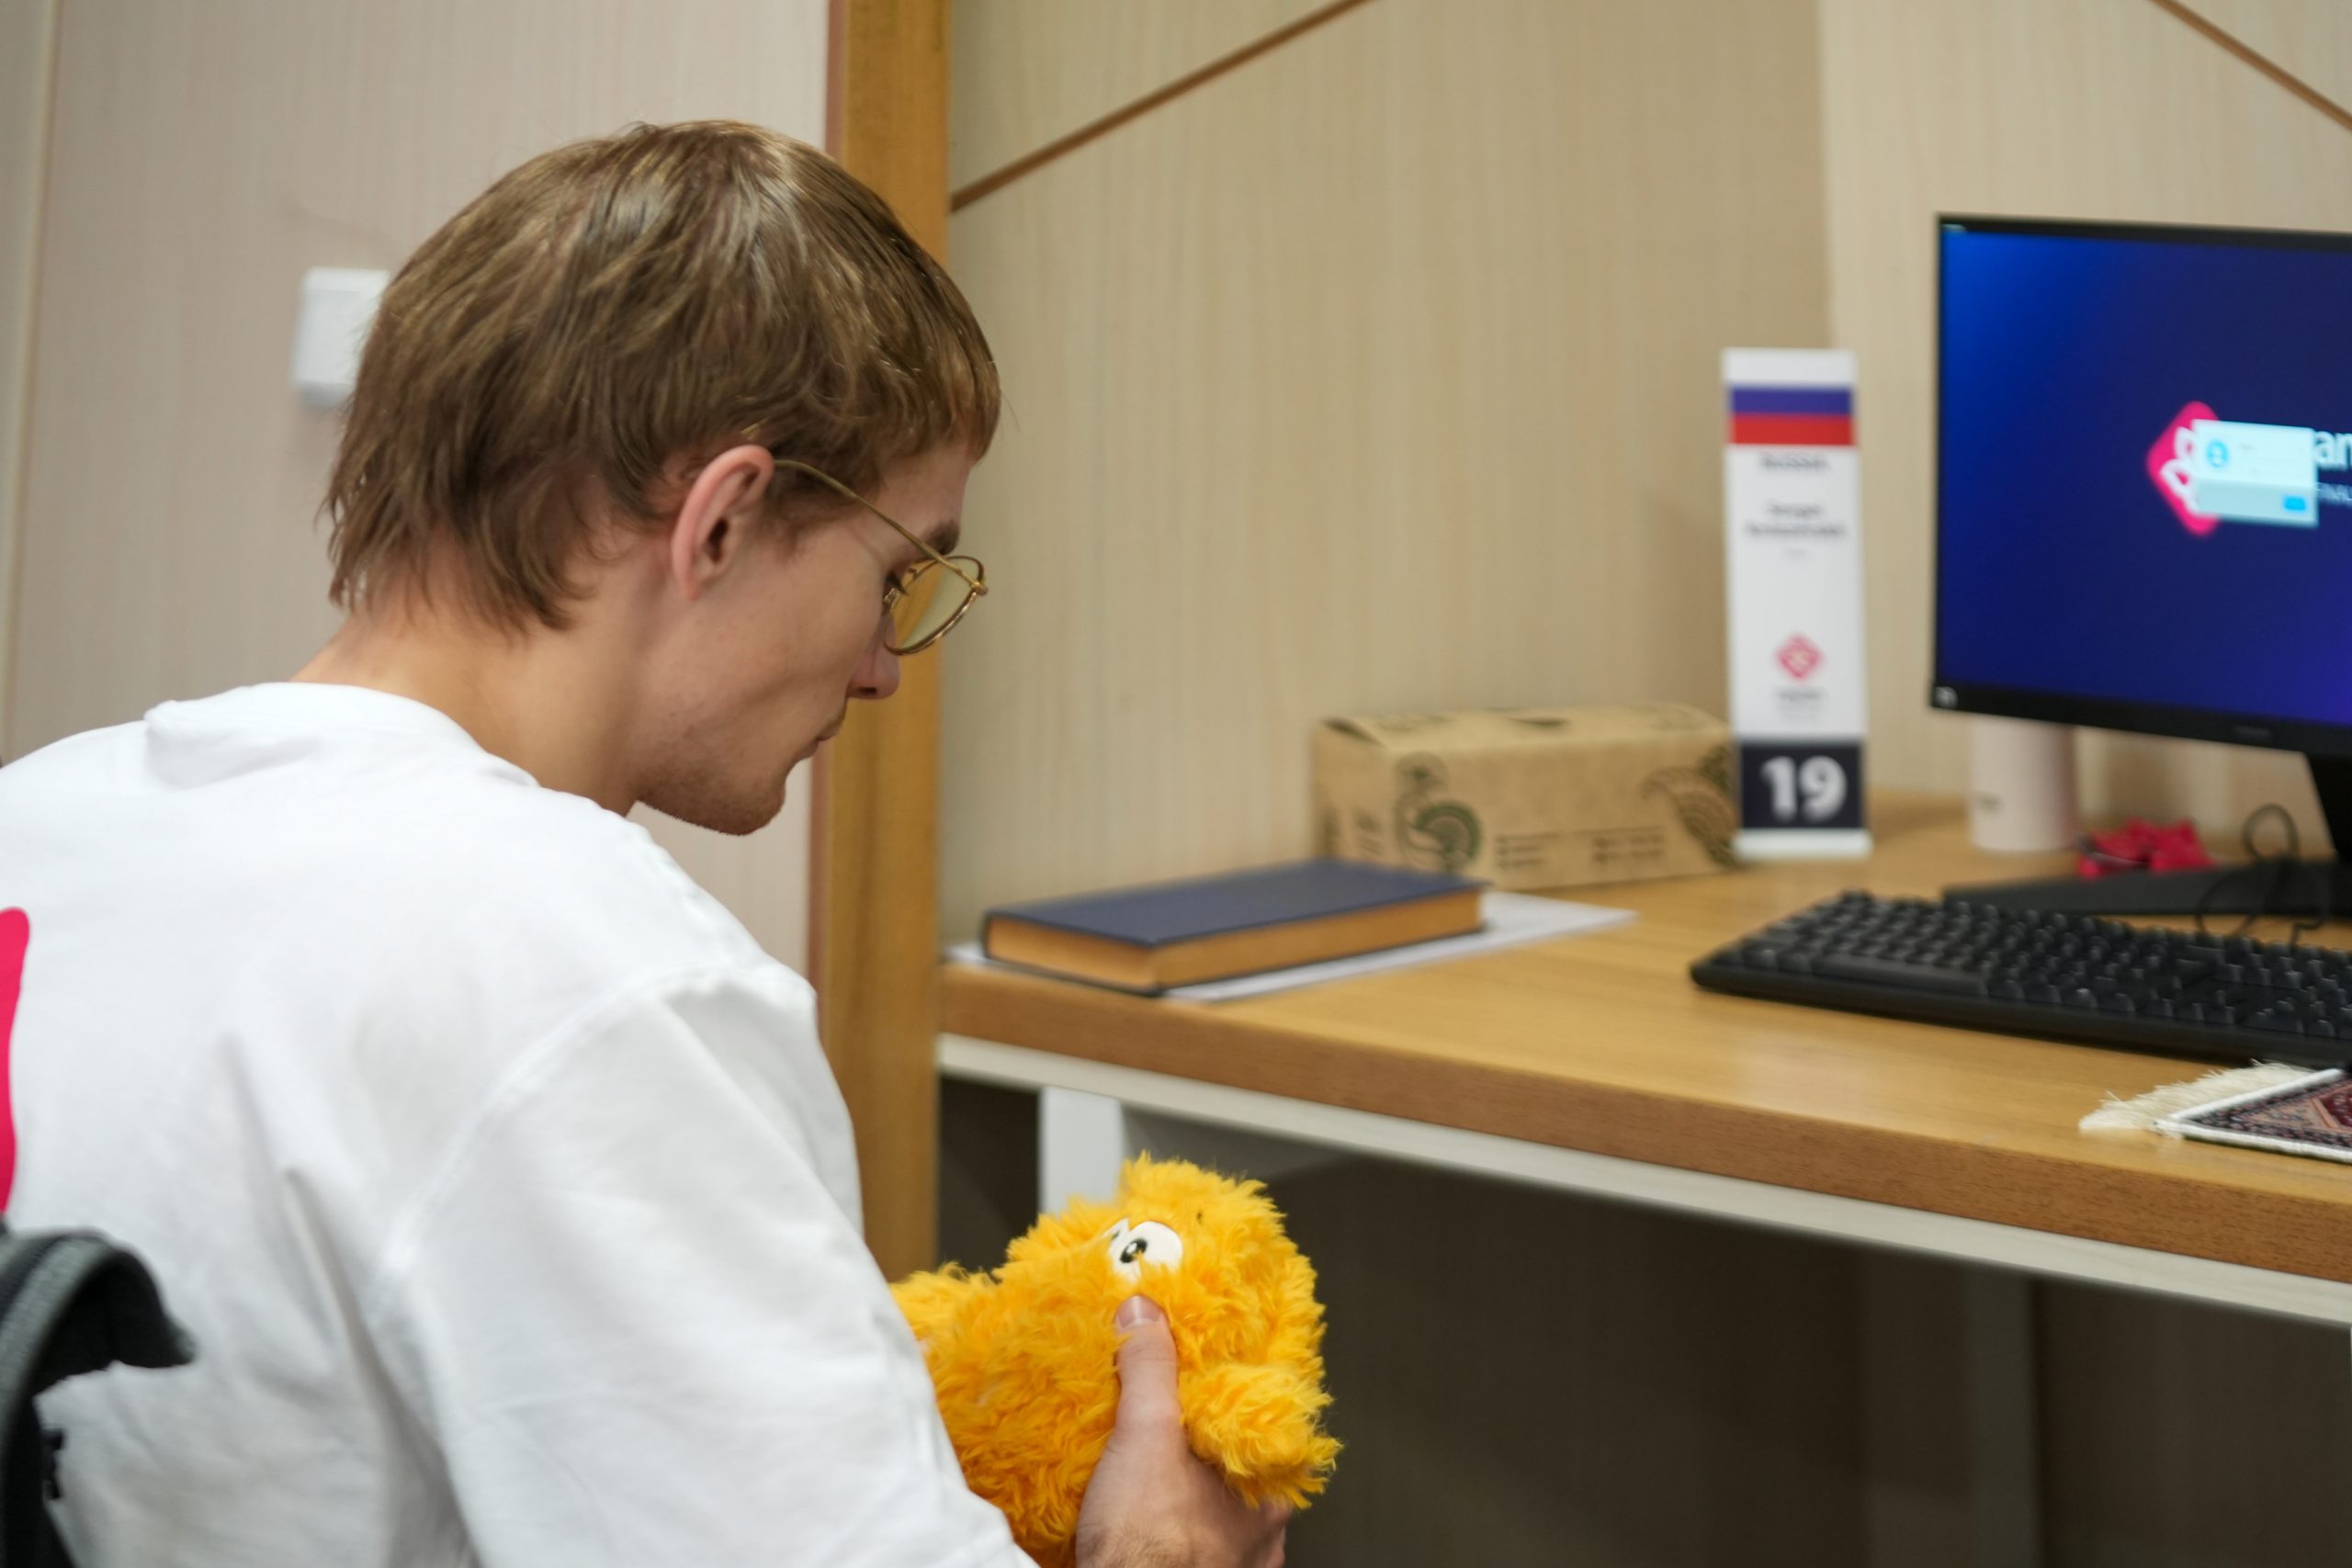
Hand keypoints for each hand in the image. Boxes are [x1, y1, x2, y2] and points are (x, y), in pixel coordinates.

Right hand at [1073, 1295, 1289, 1567]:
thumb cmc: (1150, 1546)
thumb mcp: (1147, 1434)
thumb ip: (1150, 1370)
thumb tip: (1146, 1314)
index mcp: (1265, 1494)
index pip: (1264, 1434)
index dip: (1236, 1405)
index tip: (1208, 1386)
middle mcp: (1260, 1537)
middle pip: (1239, 1477)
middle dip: (1206, 1454)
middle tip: (1168, 1431)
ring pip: (1218, 1519)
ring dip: (1190, 1498)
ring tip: (1149, 1479)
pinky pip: (1193, 1552)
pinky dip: (1171, 1535)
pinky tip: (1142, 1525)